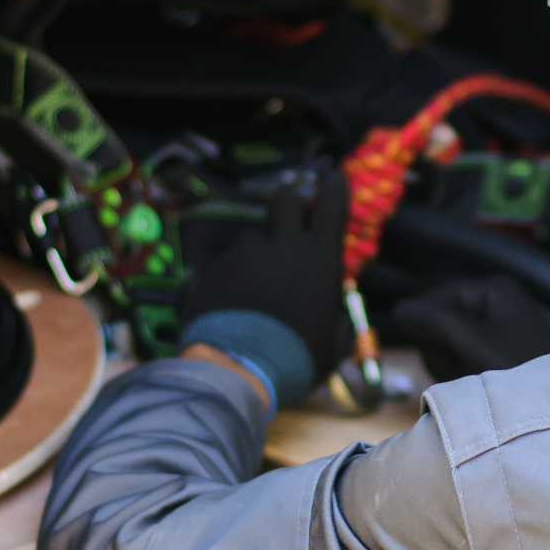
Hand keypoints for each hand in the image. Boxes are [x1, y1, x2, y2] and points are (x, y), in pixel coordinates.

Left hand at [181, 175, 348, 387]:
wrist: (236, 370)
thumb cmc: (295, 360)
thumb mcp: (332, 347)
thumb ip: (337, 322)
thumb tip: (338, 317)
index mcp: (319, 259)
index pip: (332, 203)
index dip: (334, 186)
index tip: (334, 179)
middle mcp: (281, 245)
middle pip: (285, 197)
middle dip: (289, 203)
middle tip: (288, 222)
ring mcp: (243, 253)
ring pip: (252, 238)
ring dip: (255, 256)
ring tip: (252, 292)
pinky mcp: (212, 267)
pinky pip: (223, 264)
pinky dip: (228, 278)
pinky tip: (228, 306)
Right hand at [393, 275, 549, 381]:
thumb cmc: (526, 368)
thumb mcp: (477, 343)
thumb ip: (436, 322)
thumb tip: (399, 311)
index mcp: (491, 291)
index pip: (434, 299)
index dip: (426, 326)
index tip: (434, 352)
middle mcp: (493, 303)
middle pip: (439, 322)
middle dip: (443, 350)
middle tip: (466, 370)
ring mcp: (495, 329)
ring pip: (447, 345)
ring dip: (452, 365)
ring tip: (476, 379)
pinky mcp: (496, 352)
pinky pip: (463, 360)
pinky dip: (464, 374)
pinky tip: (479, 384)